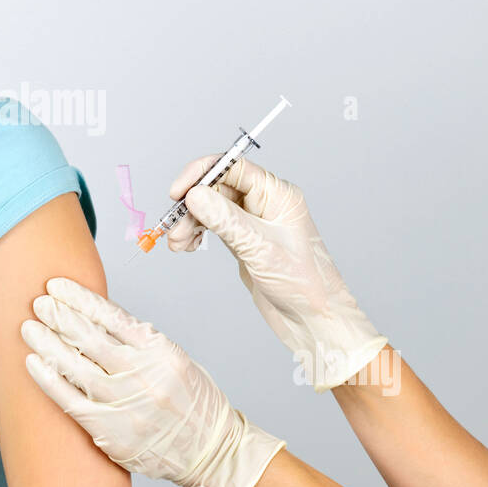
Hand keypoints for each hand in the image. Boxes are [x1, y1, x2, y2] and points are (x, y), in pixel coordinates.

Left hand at [20, 276, 285, 486]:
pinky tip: (33, 364)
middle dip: (60, 316)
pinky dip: (50, 381)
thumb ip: (139, 342)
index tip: (57, 286)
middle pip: (90, 339)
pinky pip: (73, 402)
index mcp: (161, 351)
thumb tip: (94, 318)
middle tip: (38, 303)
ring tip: (29, 328)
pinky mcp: (113, 433)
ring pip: (77, 368)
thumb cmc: (192, 402)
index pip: (112, 317)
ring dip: (48, 344)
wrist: (213, 452)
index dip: (80, 299)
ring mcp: (127, 406)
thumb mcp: (175, 360)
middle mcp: (144, 375)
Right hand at [166, 155, 387, 390]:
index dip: (201, 174)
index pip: (233, 167)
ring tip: (177, 243)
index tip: (178, 192)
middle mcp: (265, 203)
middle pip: (217, 188)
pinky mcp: (244, 240)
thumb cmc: (303, 283)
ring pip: (211, 208)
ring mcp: (253, 221)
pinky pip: (213, 227)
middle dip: (191, 206)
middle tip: (174, 227)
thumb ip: (226, 219)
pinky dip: (197, 234)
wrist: (313, 319)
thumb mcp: (260, 248)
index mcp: (277, 194)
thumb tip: (195, 195)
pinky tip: (188, 246)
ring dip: (190, 222)